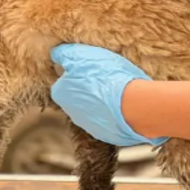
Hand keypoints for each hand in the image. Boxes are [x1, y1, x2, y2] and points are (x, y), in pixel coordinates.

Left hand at [49, 43, 168, 146]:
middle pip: (79, 95)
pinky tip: (128, 103)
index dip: (77, 70)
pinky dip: (117, 112)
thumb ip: (64, 54)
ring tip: (121, 89)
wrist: (134, 106)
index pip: (63, 79)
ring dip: (104, 99)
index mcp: (61, 93)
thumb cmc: (105, 78)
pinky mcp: (109, 135)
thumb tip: (56, 54)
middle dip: (90, 86)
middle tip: (107, 75)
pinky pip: (111, 119)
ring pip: (95, 108)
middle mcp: (71, 113)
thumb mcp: (80, 55)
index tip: (90, 65)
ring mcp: (91, 126)